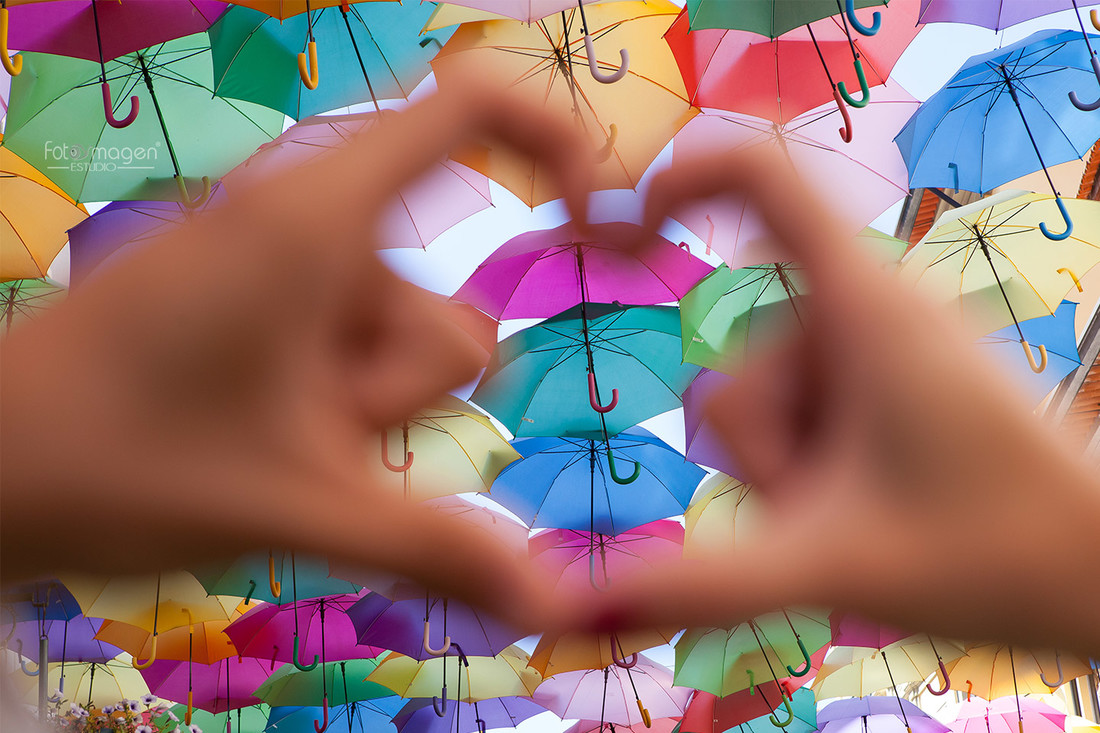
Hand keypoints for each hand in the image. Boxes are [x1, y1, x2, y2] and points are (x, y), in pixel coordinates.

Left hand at [0, 85, 593, 631]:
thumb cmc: (130, 464)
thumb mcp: (305, 508)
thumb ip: (440, 551)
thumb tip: (553, 608)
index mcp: (323, 220)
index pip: (470, 108)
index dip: (558, 143)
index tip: (603, 225)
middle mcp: (307, 223)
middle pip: (443, 309)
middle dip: (403, 397)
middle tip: (310, 440)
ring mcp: (277, 270)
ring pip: (392, 347)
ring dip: (362, 414)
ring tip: (270, 449)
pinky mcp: (252, 307)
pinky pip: (344, 350)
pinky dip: (334, 406)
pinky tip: (263, 445)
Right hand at [560, 148, 1099, 654]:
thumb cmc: (994, 556)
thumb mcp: (827, 565)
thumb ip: (698, 584)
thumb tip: (576, 608)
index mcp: (861, 303)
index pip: (759, 175)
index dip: (674, 180)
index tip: (615, 232)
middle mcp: (870, 305)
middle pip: (738, 355)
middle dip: (757, 452)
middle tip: (825, 514)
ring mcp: (884, 348)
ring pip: (769, 397)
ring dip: (785, 471)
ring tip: (859, 524)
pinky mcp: (896, 382)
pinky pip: (809, 407)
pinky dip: (811, 464)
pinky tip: (867, 511)